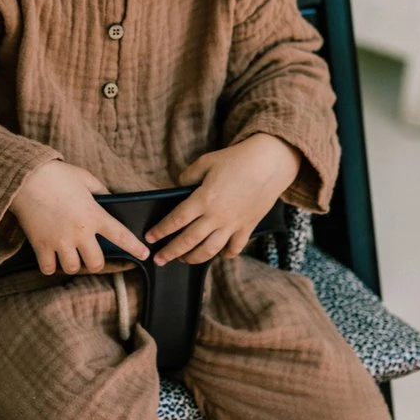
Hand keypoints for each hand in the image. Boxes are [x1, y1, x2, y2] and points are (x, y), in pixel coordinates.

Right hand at [10, 160, 149, 275]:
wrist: (26, 178)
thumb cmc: (56, 175)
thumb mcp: (85, 178)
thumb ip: (100, 191)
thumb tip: (109, 198)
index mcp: (94, 215)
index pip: (120, 235)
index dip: (135, 247)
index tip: (145, 254)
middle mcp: (80, 232)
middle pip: (96, 263)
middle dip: (95, 262)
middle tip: (90, 256)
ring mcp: (60, 241)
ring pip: (73, 268)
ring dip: (73, 264)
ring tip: (69, 255)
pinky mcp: (41, 246)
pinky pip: (48, 268)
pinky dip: (50, 266)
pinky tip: (50, 257)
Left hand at [145, 134, 300, 264]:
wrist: (269, 164)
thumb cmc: (236, 159)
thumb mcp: (206, 162)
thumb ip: (188, 176)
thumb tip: (177, 187)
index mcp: (203, 199)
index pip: (176, 220)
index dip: (161, 231)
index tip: (150, 238)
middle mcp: (216, 216)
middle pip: (189, 240)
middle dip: (171, 252)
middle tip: (159, 259)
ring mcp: (233, 224)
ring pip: (209, 250)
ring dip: (193, 258)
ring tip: (183, 260)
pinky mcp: (247, 227)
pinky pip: (235, 248)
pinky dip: (225, 254)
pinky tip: (218, 254)